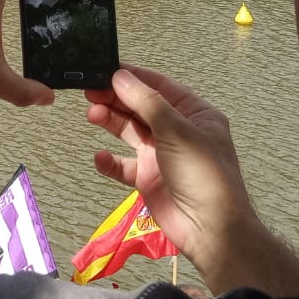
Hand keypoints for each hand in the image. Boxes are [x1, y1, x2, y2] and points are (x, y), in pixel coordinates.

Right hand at [86, 66, 296, 293]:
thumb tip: (120, 76)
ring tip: (91, 115)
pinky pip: (123, 164)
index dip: (132, 77)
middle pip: (140, 107)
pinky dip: (110, 161)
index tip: (103, 68)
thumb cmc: (202, 173)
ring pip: (129, 131)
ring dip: (110, 121)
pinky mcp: (147, 177)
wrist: (210, 229)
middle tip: (89, 91)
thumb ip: (146, 102)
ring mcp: (161, 154)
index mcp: (194, 114)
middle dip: (115, 98)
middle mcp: (176, 130)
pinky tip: (101, 158)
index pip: (159, 86)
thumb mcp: (177, 131)